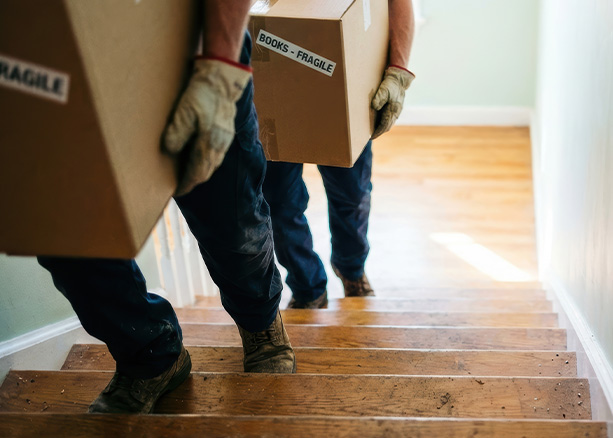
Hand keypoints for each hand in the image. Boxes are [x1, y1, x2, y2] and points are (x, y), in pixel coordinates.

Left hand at [163, 58, 251, 195]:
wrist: (222, 78)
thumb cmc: (202, 93)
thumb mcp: (184, 111)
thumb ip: (177, 131)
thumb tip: (169, 149)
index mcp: (209, 143)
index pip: (197, 172)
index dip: (186, 184)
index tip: (177, 191)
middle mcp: (219, 145)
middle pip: (206, 171)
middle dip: (193, 180)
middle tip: (180, 185)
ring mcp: (225, 139)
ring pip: (212, 163)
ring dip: (200, 172)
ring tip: (188, 174)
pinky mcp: (226, 131)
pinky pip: (217, 154)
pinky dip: (207, 161)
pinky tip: (200, 157)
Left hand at [371, 66, 414, 139]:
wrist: (399, 79)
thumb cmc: (391, 84)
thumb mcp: (384, 89)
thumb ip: (379, 98)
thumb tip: (374, 107)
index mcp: (393, 109)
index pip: (385, 125)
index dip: (378, 132)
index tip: (371, 136)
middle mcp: (396, 112)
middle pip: (387, 126)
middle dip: (380, 132)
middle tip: (371, 136)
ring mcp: (397, 111)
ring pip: (389, 123)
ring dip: (382, 128)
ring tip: (374, 132)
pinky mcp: (396, 109)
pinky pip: (390, 119)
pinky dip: (385, 123)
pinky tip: (379, 123)